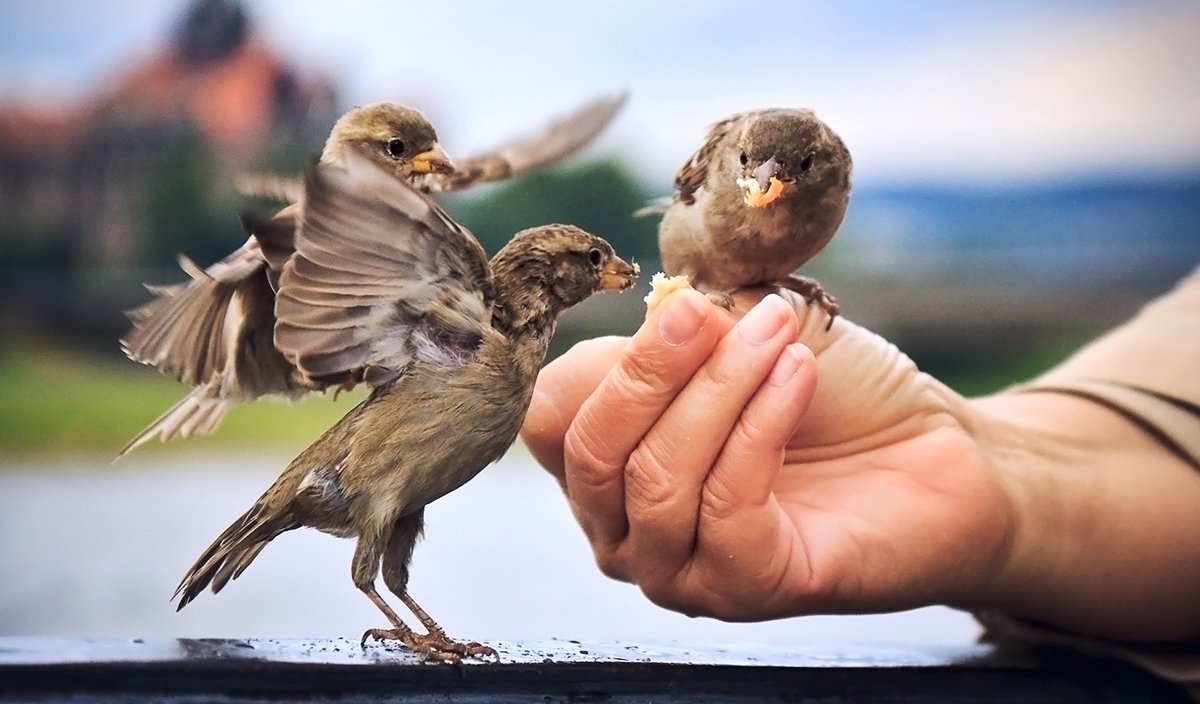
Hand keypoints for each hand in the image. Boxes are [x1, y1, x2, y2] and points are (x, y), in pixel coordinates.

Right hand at [521, 288, 1012, 621]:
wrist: (940, 452)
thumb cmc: (834, 393)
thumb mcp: (745, 334)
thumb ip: (685, 324)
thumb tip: (656, 308)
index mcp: (611, 464)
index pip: (550, 421)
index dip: (599, 361)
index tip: (671, 304)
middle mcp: (627, 529)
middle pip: (591, 452)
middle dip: (650, 369)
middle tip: (709, 313)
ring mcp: (681, 569)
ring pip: (656, 478)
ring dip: (720, 391)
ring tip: (777, 338)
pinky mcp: (747, 589)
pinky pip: (725, 507)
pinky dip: (760, 429)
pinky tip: (798, 378)